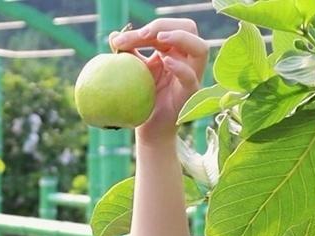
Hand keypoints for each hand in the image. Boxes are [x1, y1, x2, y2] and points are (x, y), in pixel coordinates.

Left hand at [109, 19, 209, 144]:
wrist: (149, 130)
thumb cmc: (142, 101)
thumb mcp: (133, 73)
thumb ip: (126, 53)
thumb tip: (113, 35)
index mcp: (173, 51)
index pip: (166, 29)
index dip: (146, 29)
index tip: (120, 40)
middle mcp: (186, 60)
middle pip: (188, 28)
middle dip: (165, 25)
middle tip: (142, 34)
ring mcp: (192, 76)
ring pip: (200, 48)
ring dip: (180, 37)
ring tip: (159, 37)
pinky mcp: (190, 94)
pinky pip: (190, 77)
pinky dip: (179, 67)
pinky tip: (165, 61)